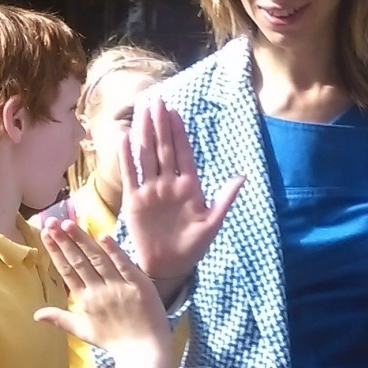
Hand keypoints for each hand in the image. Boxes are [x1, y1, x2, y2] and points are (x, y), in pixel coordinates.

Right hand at [34, 218, 172, 367]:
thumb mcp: (83, 331)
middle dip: (64, 241)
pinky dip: (114, 252)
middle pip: (78, 262)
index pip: (66, 270)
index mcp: (85, 300)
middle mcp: (98, 292)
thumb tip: (35, 314)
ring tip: (69, 224)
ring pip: (97, 259)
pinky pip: (124, 266)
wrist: (143, 352)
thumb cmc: (114, 340)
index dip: (56, 251)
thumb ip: (60, 318)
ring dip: (82, 241)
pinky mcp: (138, 285)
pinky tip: (103, 236)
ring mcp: (118, 288)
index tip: (46, 233)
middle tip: (51, 221)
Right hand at [120, 97, 243, 279]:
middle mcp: (168, 183)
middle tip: (158, 101)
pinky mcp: (135, 200)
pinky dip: (126, 156)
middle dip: (161, 124)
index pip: (182, 152)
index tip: (175, 111)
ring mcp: (151, 190)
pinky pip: (130, 174)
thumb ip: (225, 199)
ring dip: (145, 133)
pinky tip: (124, 138)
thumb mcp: (213, 222)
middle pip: (163, 148)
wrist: (170, 266)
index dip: (178, 132)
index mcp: (189, 186)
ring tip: (143, 112)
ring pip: (147, 155)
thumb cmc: (194, 245)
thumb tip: (242, 176)